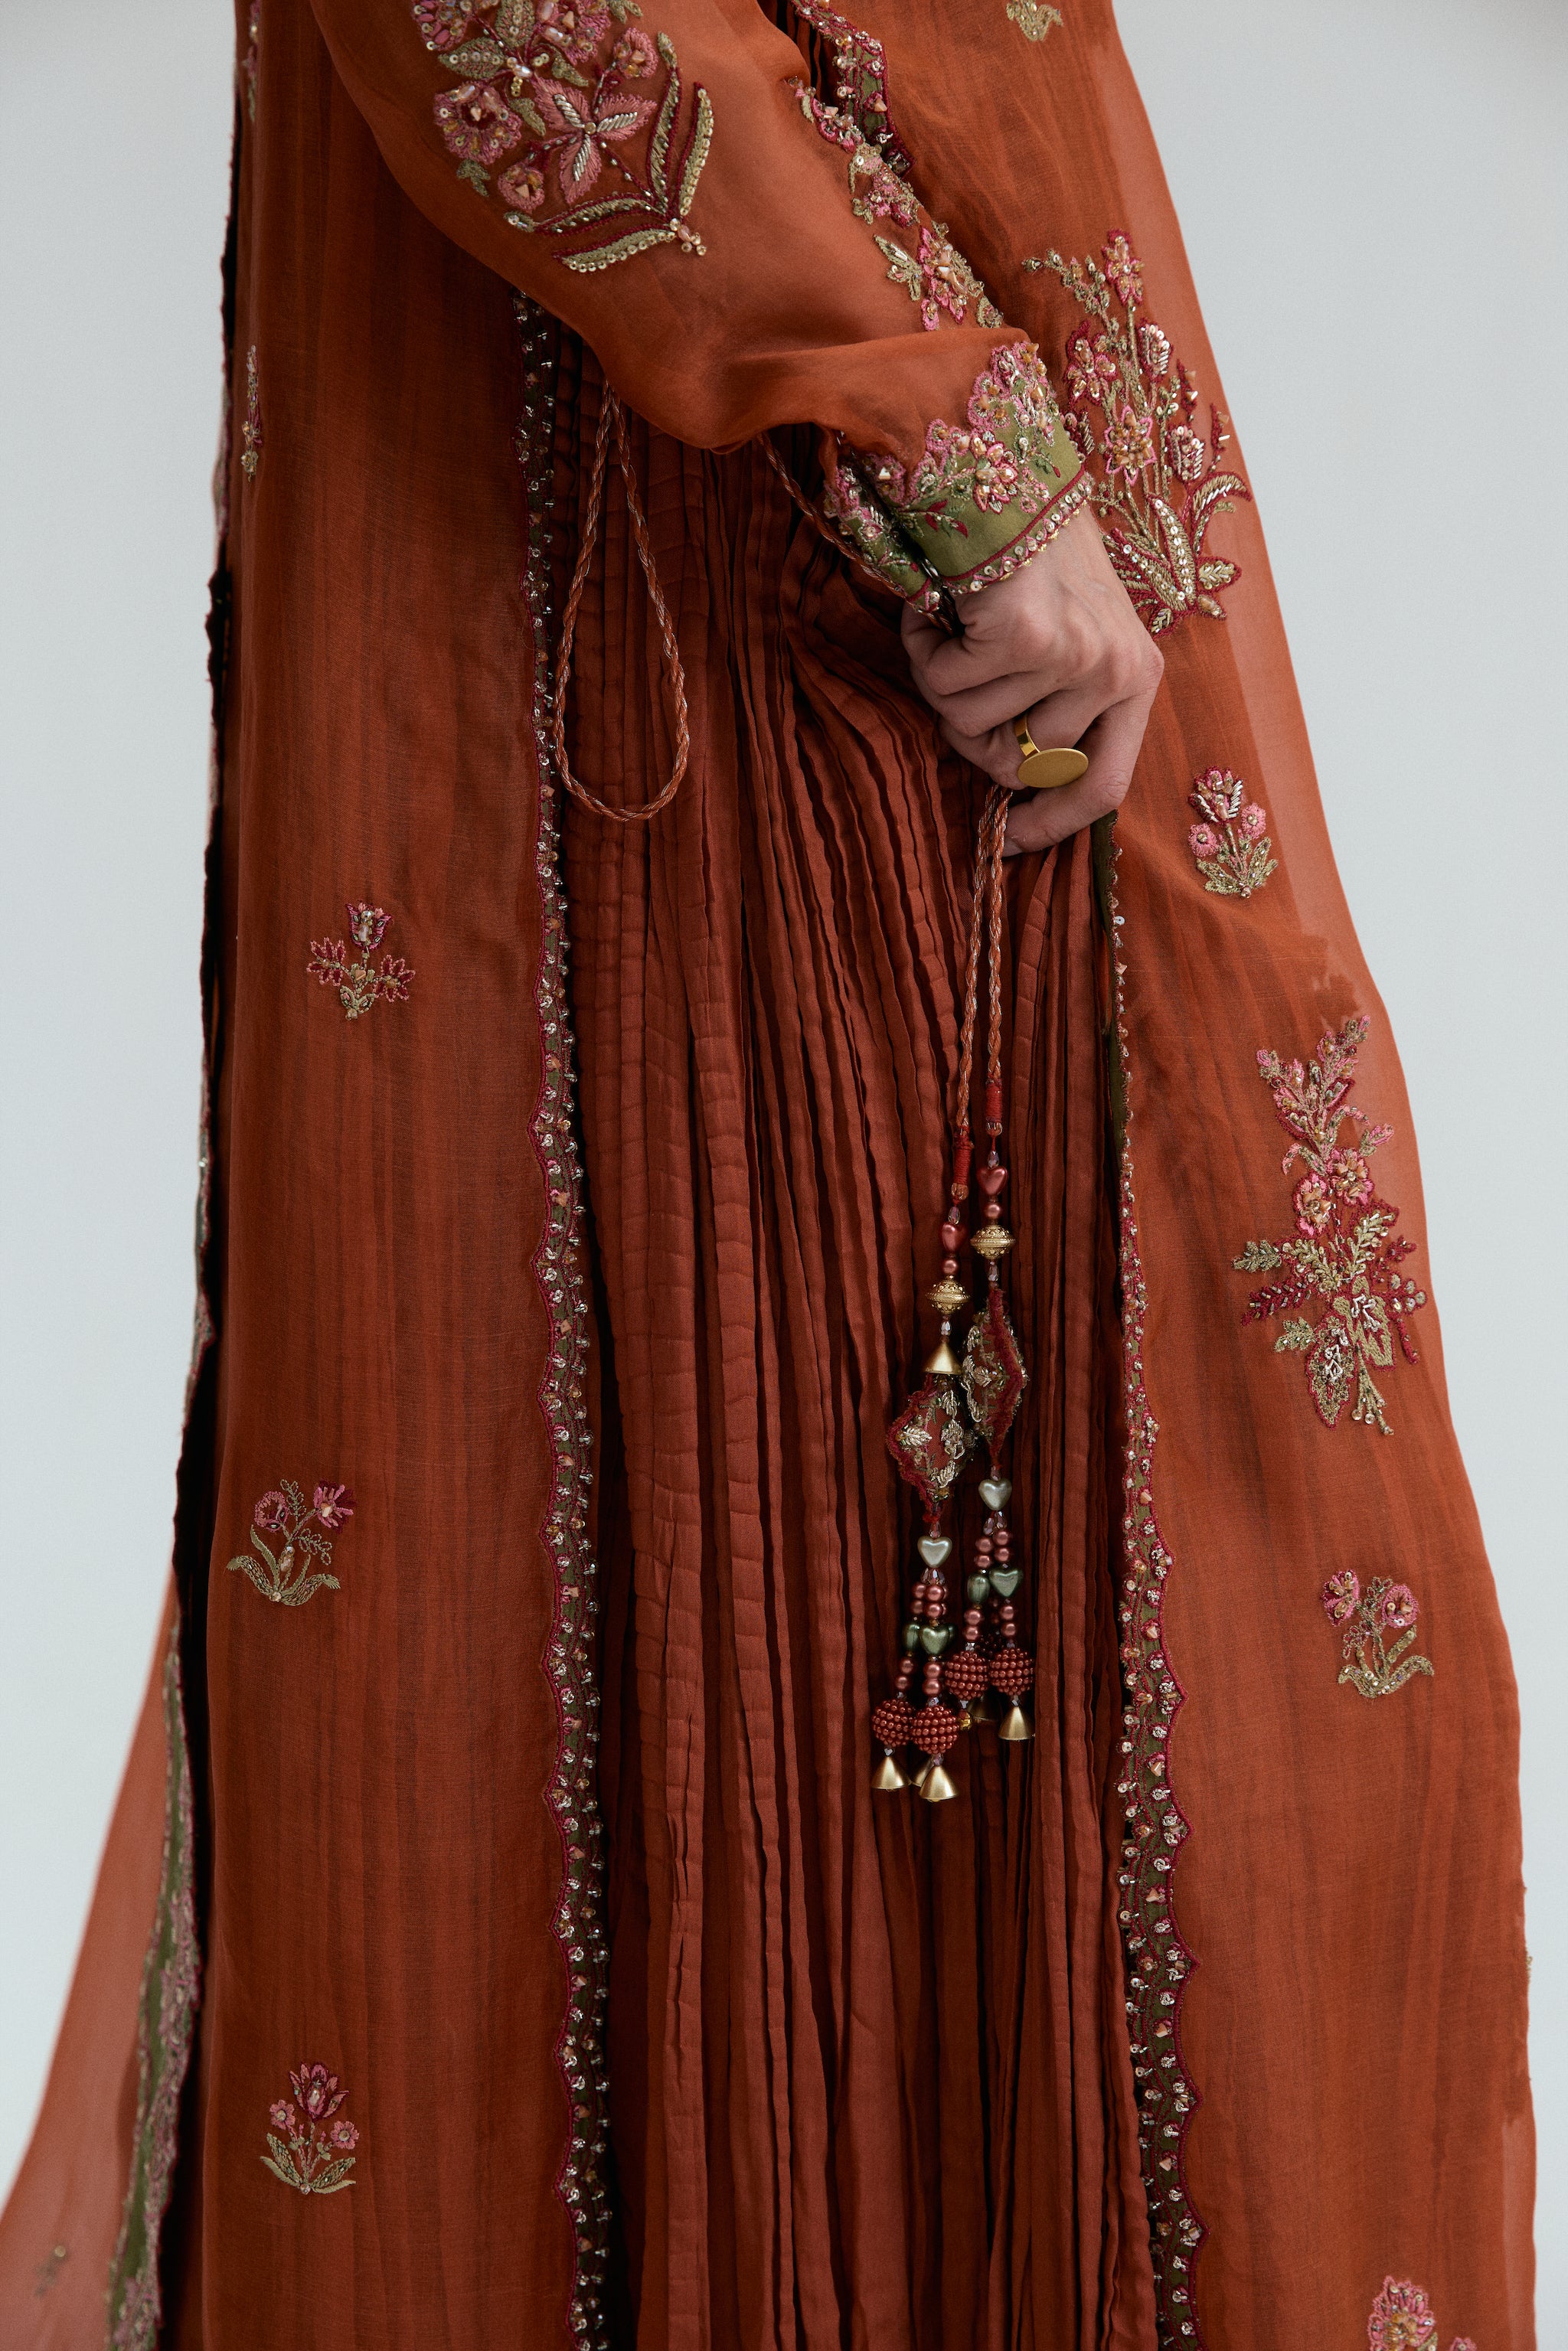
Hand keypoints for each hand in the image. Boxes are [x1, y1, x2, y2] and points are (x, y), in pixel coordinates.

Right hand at [900, 502, 1161, 854]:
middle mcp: (1115, 670)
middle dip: (969, 736)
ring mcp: (1073, 653)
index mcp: (1137, 679)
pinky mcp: (1024, 634)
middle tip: (957, 681)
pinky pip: (946, 685)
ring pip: (971, 725)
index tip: (1006, 842)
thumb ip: (1059, 707)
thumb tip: (1012, 788)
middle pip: (1018, 767)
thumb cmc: (1035, 562)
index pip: (1102, 786)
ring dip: (942, 685)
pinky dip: (924, 649)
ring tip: (951, 631)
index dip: (1050, 826)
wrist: (1010, 475)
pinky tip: (937, 611)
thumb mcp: (1075, 638)